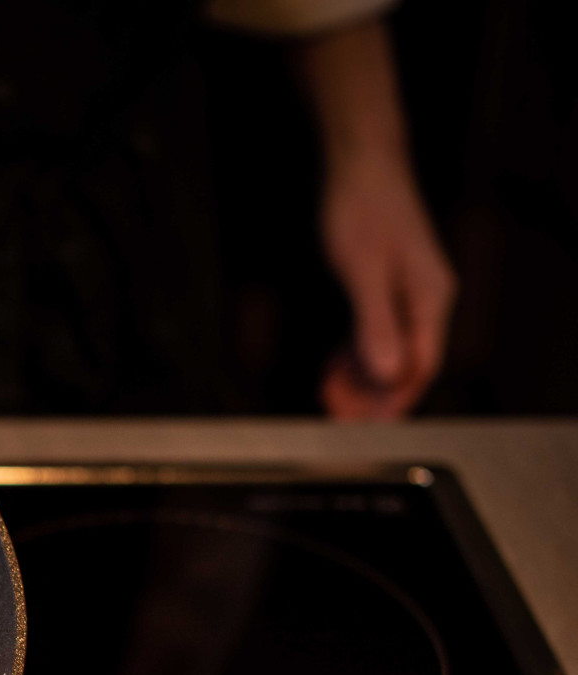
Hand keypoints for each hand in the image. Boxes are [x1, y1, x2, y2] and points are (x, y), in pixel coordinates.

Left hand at [294, 18, 456, 420]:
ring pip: (391, 350)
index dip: (392, 401)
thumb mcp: (363, 272)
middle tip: (339, 418)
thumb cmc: (362, 209)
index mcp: (429, 299)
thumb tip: (387, 372)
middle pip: (407, 364)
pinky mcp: (389, 285)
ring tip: (332, 399)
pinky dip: (357, 354)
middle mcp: (426, 299)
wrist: (360, 163)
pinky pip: (378, 332)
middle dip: (374, 396)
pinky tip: (336, 368)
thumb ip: (375, 324)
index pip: (419, 367)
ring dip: (363, 379)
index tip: (364, 426)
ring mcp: (408, 293)